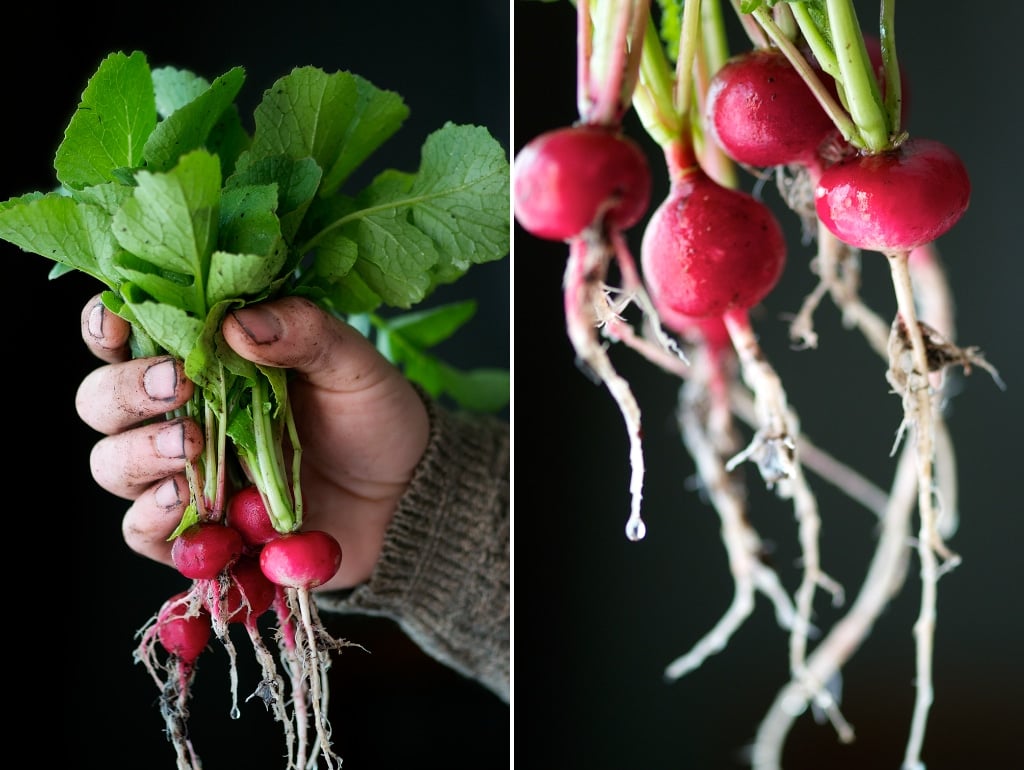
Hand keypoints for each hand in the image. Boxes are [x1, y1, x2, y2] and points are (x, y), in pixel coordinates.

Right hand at [75, 294, 430, 591]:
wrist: (403, 498)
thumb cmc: (374, 418)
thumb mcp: (353, 366)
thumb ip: (305, 333)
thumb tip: (240, 323)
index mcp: (209, 358)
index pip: (131, 333)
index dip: (109, 325)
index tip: (119, 326)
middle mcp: (181, 414)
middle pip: (102, 401)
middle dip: (126, 393)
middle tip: (178, 388)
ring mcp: (183, 475)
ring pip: (111, 464)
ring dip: (138, 455)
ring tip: (190, 449)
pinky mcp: (197, 532)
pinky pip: (143, 531)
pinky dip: (158, 519)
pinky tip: (193, 504)